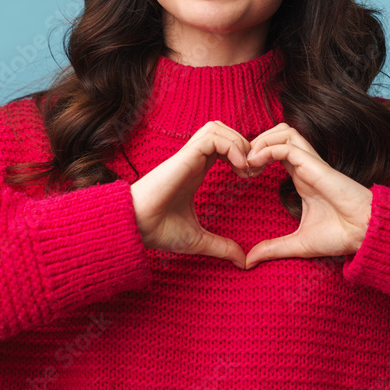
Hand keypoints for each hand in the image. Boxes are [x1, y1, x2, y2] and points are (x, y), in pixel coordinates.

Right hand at [130, 121, 255, 269]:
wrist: (135, 228)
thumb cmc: (159, 231)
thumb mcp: (199, 240)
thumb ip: (222, 247)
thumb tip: (243, 261)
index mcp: (196, 171)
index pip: (223, 146)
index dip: (242, 154)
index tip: (252, 176)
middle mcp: (193, 160)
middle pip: (222, 130)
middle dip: (244, 144)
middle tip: (254, 169)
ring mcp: (188, 156)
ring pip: (217, 128)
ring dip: (238, 142)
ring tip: (246, 168)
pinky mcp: (184, 157)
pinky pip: (212, 137)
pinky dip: (231, 146)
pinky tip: (239, 167)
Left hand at [243, 123, 372, 269]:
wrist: (363, 234)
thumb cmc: (339, 235)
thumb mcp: (297, 243)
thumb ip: (272, 248)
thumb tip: (249, 261)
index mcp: (301, 176)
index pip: (275, 151)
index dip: (256, 155)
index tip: (242, 174)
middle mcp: (305, 165)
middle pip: (278, 132)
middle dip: (256, 141)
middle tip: (241, 163)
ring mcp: (311, 163)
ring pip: (284, 131)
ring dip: (261, 141)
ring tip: (248, 162)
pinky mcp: (315, 165)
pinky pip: (288, 146)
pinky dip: (268, 149)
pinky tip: (255, 164)